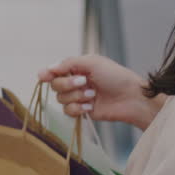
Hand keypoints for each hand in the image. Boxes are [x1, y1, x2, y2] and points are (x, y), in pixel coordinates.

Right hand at [38, 55, 164, 130]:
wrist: (132, 98)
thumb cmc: (116, 77)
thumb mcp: (92, 63)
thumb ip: (69, 63)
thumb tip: (49, 68)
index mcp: (78, 68)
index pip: (55, 71)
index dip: (47, 74)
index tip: (43, 76)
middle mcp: (76, 82)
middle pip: (55, 85)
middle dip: (68, 85)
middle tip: (84, 82)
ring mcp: (79, 97)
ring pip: (61, 100)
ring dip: (76, 97)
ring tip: (93, 95)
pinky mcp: (82, 111)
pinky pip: (68, 112)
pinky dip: (78, 108)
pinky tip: (91, 106)